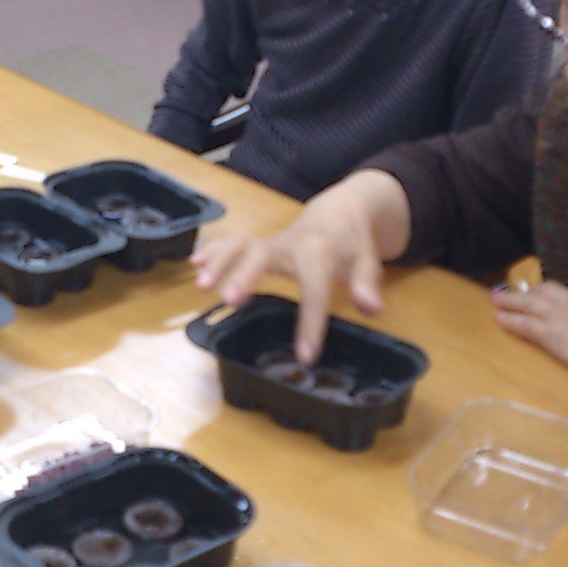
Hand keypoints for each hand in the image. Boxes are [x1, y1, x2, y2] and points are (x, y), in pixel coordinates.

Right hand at [192, 170, 410, 363]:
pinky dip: (213, 251)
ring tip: (202, 285)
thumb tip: (372, 308)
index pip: (315, 290)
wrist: (340, 210)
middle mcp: (289, 245)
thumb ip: (366, 283)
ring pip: (240, 246)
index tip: (304, 356)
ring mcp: (270, 243)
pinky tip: (194, 264)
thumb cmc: (352, 242)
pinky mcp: (259, 244)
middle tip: (229, 301)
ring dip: (219, 263)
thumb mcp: (367, 260)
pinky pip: (232, 243)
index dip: (310, 323)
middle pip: (262, 256)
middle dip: (244, 276)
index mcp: (320, 252)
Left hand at [490, 279, 567, 386]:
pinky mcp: (551, 334)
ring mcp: (563, 316)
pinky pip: (525, 324)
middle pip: (550, 291)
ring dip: (512, 300)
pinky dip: (511, 320)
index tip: (561, 299)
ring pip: (531, 303)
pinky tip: (499, 318)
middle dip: (534, 290)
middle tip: (520, 289)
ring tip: (496, 298)